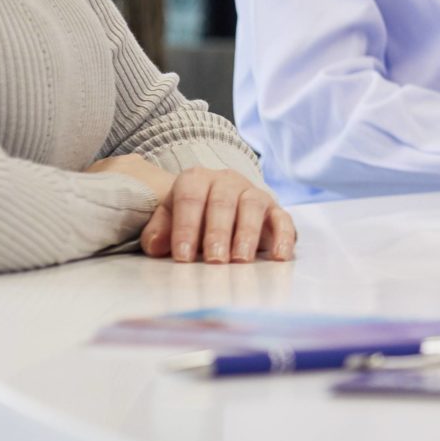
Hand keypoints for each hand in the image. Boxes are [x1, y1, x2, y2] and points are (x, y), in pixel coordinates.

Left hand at [91, 157, 296, 262]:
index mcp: (196, 179)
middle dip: (218, 233)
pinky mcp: (275, 209)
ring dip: (247, 233)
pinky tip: (279, 256)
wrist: (218, 209)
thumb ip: (158, 232)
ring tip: (240, 260)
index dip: (185, 227)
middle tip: (214, 260)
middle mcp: (226, 180)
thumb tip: (156, 245)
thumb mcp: (169, 222)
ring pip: (253, 205)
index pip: (189, 199)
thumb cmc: (191, 219)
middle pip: (222, 202)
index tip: (183, 256)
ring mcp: (253, 193)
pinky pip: (283, 218)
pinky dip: (284, 236)